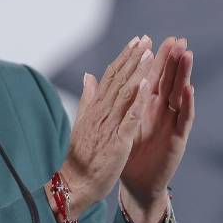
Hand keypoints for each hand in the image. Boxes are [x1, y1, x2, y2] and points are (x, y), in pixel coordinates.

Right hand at [52, 36, 154, 216]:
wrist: (74, 183)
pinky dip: (138, 99)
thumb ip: (88, 98)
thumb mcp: (84, 121)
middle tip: (146, 38)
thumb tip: (89, 76)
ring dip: (137, 71)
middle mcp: (101, 112)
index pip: (110, 77)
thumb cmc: (80, 156)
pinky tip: (147, 85)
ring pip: (125, 92)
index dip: (124, 58)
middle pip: (119, 79)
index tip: (135, 41)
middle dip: (133, 58)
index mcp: (95, 108)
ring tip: (149, 53)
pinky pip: (129, 116)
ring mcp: (109, 125)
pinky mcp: (117, 140)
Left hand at [119, 37, 194, 222]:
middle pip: (169, 79)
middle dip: (173, 59)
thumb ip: (107, 99)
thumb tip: (92, 76)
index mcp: (146, 105)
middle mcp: (162, 111)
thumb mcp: (117, 123)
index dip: (152, 58)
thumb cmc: (128, 154)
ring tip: (186, 54)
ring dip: (184, 74)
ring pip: (180, 93)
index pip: (151, 76)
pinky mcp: (178, 138)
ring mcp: (172, 123)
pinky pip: (185, 118)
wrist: (136, 184)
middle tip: (178, 38)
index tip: (152, 38)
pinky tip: (189, 88)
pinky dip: (188, 103)